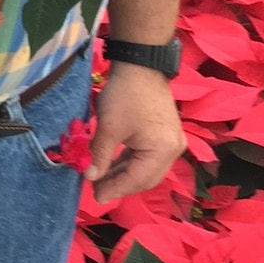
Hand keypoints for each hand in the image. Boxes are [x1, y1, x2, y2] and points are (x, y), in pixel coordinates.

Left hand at [88, 63, 184, 202]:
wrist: (141, 65)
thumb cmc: (125, 96)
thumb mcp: (108, 127)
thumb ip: (99, 155)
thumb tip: (90, 177)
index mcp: (163, 151)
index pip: (137, 180)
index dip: (115, 190)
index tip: (95, 197)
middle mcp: (173, 150)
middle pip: (146, 178)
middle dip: (121, 185)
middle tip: (96, 190)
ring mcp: (172, 142)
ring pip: (147, 169)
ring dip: (124, 174)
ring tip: (100, 179)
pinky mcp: (166, 135)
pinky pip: (148, 157)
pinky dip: (131, 163)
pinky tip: (113, 166)